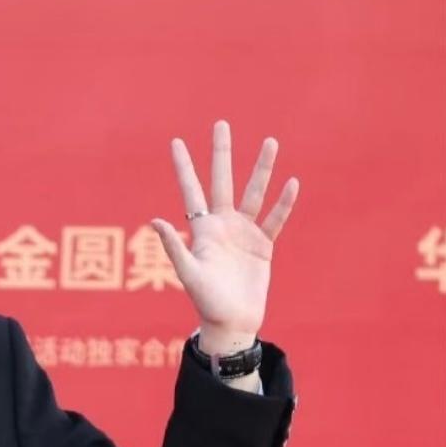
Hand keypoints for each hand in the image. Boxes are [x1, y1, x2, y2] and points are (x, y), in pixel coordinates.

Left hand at [150, 120, 299, 338]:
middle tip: (221, 123)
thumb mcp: (189, 274)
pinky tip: (291, 183)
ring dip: (262, 169)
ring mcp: (244, 233)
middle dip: (221, 153)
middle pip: (222, 181)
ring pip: (254, 193)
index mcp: (202, 230)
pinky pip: (275, 219)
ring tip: (270, 142)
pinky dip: (283, 203)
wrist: (232, 323)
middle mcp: (223, 226)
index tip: (176, 142)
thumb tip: (154, 220)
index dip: (184, 167)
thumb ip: (174, 247)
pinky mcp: (263, 245)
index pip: (191, 191)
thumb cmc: (206, 302)